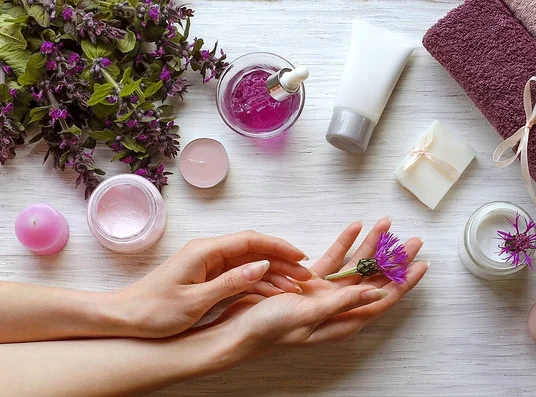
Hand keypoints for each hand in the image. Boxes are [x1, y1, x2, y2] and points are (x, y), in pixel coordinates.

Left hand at [111, 231, 311, 337]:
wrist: (125, 318)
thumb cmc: (153, 311)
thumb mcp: (195, 301)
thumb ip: (230, 282)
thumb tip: (261, 266)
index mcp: (205, 252)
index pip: (250, 241)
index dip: (278, 247)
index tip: (299, 256)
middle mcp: (209, 252)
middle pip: (254, 250)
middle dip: (281, 261)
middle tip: (304, 276)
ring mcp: (209, 264)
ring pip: (249, 262)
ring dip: (273, 272)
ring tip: (295, 286)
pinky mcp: (208, 276)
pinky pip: (239, 274)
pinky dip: (258, 282)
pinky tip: (273, 291)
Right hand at [198, 218, 427, 360]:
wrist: (237, 331)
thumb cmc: (269, 330)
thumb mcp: (308, 316)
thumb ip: (343, 302)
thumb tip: (378, 292)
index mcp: (343, 318)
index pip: (383, 298)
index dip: (403, 282)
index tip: (421, 265)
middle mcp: (339, 306)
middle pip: (374, 279)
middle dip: (393, 259)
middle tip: (412, 239)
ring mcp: (324, 293)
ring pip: (355, 265)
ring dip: (370, 245)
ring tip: (385, 224)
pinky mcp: (309, 283)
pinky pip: (331, 259)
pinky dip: (342, 243)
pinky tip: (353, 227)